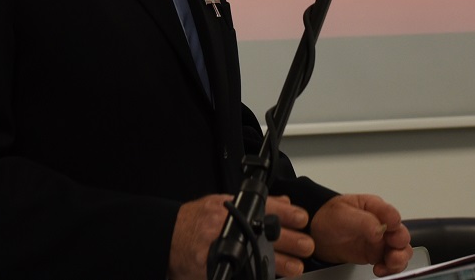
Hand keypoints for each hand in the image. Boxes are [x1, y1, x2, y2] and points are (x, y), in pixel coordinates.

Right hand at [169, 194, 314, 278]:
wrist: (168, 240)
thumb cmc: (194, 221)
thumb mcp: (221, 203)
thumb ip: (251, 204)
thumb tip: (282, 202)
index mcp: (228, 208)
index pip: (264, 207)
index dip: (286, 214)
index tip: (302, 218)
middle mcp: (226, 227)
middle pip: (265, 234)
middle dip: (290, 241)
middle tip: (306, 245)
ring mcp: (222, 249)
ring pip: (259, 257)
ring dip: (281, 263)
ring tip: (295, 266)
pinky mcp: (219, 270)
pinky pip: (243, 274)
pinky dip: (258, 275)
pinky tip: (269, 277)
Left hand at [308, 193, 413, 275]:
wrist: (316, 234)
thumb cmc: (328, 217)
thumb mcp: (342, 214)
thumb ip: (363, 221)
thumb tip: (380, 229)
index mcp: (374, 207)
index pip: (391, 214)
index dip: (394, 224)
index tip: (390, 233)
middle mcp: (380, 223)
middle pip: (401, 234)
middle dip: (400, 245)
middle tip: (392, 253)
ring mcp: (379, 240)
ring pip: (400, 250)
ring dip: (399, 259)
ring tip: (389, 264)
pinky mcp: (375, 254)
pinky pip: (390, 263)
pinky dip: (390, 269)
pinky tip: (380, 270)